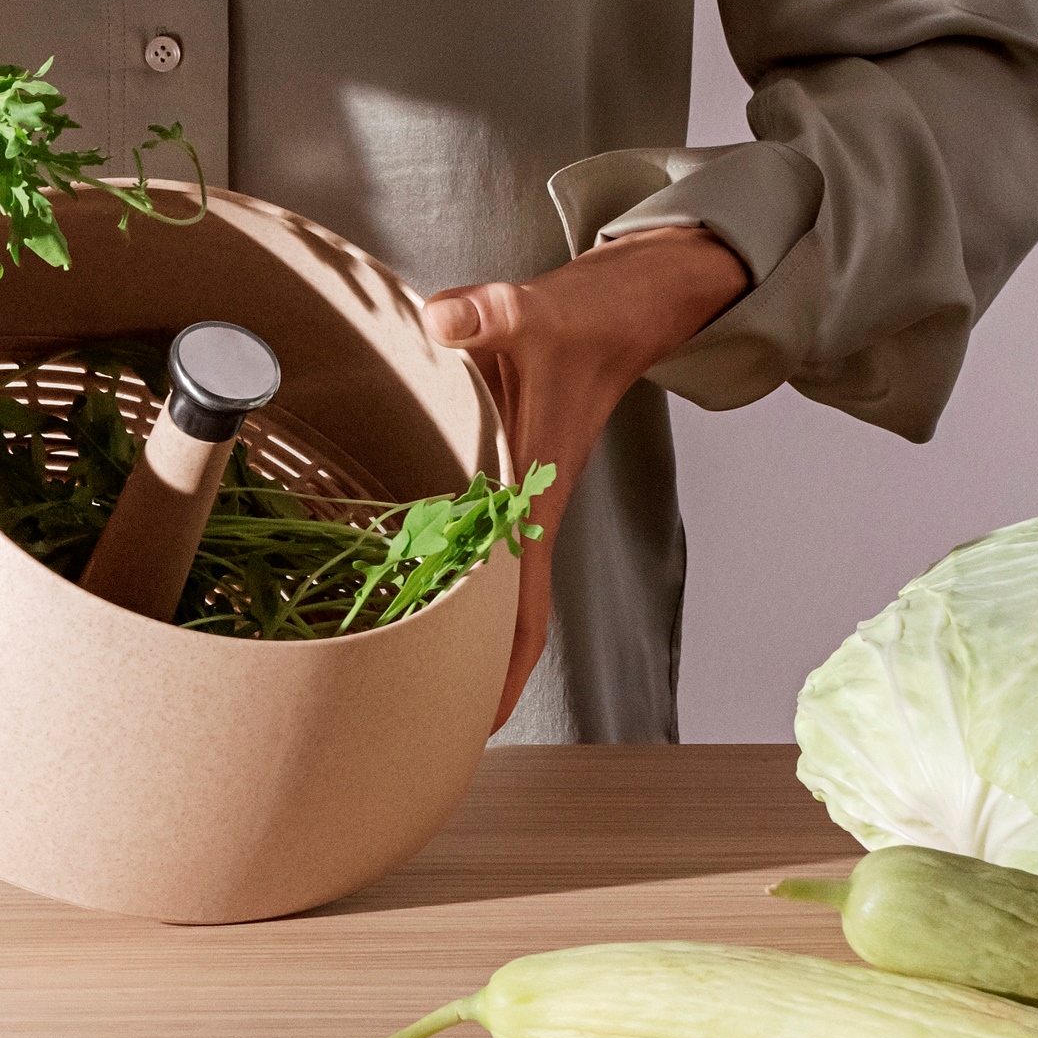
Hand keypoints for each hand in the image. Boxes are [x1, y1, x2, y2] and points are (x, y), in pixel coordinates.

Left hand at [422, 225, 750, 729]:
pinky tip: (419, 596)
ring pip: (496, 591)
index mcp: (534, 492)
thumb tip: (441, 322)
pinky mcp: (508, 477)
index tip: (480, 726)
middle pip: (507, 620)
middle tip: (420, 729)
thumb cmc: (582, 317)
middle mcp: (528, 509)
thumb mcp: (529, 311)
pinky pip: (483, 550)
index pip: (522, 601)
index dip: (503, 668)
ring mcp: (520, 499)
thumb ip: (484, 315)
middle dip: (475, 679)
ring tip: (413, 688)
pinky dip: (457, 583)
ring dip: (467, 638)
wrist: (624, 308)